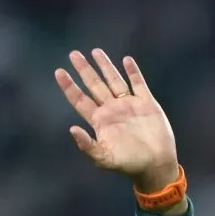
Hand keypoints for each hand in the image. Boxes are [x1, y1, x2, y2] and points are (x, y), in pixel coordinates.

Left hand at [56, 49, 179, 192]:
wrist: (155, 164)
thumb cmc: (128, 164)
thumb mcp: (104, 159)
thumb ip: (87, 145)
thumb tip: (72, 129)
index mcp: (99, 121)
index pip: (80, 100)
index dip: (69, 86)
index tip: (59, 71)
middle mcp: (111, 110)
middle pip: (94, 85)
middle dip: (84, 70)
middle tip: (73, 54)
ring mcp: (128, 105)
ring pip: (114, 80)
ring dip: (105, 66)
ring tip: (95, 51)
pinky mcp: (146, 103)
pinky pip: (138, 83)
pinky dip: (133, 72)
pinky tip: (126, 60)